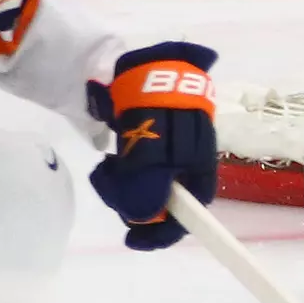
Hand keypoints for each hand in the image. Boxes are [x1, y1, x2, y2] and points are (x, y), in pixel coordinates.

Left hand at [86, 42, 219, 250]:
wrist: (148, 62)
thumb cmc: (156, 109)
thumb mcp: (151, 154)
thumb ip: (148, 191)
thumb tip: (144, 220)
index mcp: (198, 169)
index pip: (189, 213)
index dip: (165, 231)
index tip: (134, 240)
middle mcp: (186, 165)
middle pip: (162, 203)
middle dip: (131, 204)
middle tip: (108, 187)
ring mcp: (168, 153)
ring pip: (144, 187)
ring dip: (119, 185)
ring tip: (104, 168)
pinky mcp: (150, 141)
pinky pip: (134, 170)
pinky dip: (119, 171)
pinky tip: (109, 158)